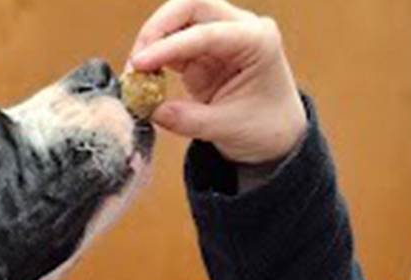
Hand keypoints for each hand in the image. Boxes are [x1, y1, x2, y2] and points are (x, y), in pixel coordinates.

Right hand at [129, 0, 306, 166]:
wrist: (275, 136)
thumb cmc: (263, 128)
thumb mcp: (227, 129)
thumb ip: (188, 120)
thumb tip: (151, 110)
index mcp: (256, 41)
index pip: (207, 32)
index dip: (169, 46)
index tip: (139, 64)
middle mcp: (240, 29)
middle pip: (193, 5)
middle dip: (159, 28)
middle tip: (135, 61)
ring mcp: (221, 37)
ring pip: (180, 19)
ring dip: (154, 40)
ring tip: (135, 72)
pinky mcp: (204, 52)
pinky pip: (174, 44)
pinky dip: (156, 57)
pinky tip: (143, 76)